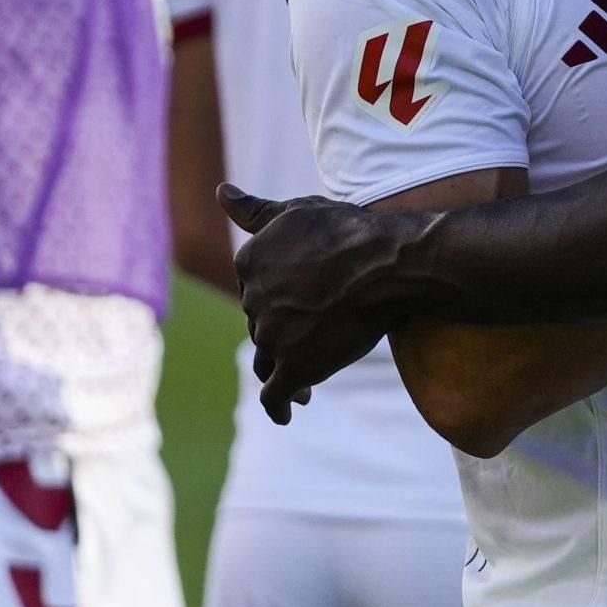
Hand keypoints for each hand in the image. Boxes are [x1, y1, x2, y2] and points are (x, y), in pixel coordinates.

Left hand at [223, 183, 419, 421]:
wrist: (386, 263)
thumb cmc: (349, 231)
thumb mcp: (298, 211)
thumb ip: (255, 211)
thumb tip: (220, 192)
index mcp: (248, 262)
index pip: (254, 290)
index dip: (277, 298)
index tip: (299, 301)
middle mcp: (253, 301)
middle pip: (262, 325)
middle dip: (283, 331)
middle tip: (311, 337)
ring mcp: (273, 337)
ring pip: (266, 360)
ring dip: (281, 369)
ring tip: (299, 380)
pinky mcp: (295, 366)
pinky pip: (276, 394)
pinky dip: (279, 407)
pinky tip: (287, 414)